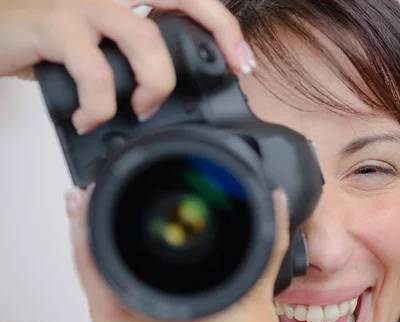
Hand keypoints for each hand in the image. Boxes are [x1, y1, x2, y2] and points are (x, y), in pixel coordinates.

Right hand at [0, 0, 256, 132]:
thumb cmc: (45, 34)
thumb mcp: (96, 37)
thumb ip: (129, 53)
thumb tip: (166, 90)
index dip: (222, 24)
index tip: (242, 59)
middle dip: (219, 32)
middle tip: (234, 69)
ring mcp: (83, 3)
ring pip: (145, 40)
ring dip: (154, 84)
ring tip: (141, 109)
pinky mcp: (54, 24)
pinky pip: (95, 72)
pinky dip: (99, 106)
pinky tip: (89, 118)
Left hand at [66, 186, 301, 321]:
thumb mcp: (261, 300)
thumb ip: (269, 243)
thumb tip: (275, 203)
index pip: (109, 286)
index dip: (89, 243)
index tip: (87, 205)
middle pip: (92, 292)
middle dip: (85, 245)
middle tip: (83, 206)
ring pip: (94, 308)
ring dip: (92, 269)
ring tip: (92, 231)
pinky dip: (104, 293)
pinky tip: (110, 271)